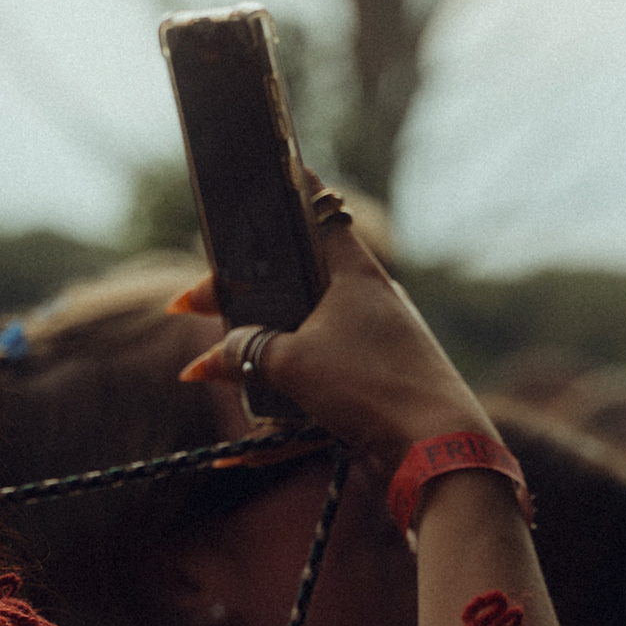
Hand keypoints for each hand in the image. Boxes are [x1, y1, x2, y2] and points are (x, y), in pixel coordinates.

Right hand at [178, 191, 484, 471]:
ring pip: (302, 339)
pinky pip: (317, 386)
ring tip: (210, 372)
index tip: (259, 178)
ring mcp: (372, 345)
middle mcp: (366, 303)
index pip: (317, 215)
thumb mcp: (290, 362)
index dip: (284, 197)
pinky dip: (283, 408)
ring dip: (259, 358)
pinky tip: (249, 447)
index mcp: (354, 274)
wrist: (436, 447)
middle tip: (190, 305)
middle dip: (242, 300)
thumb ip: (243, 353)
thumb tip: (204, 364)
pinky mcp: (374, 387)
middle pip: (295, 285)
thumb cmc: (367, 384)